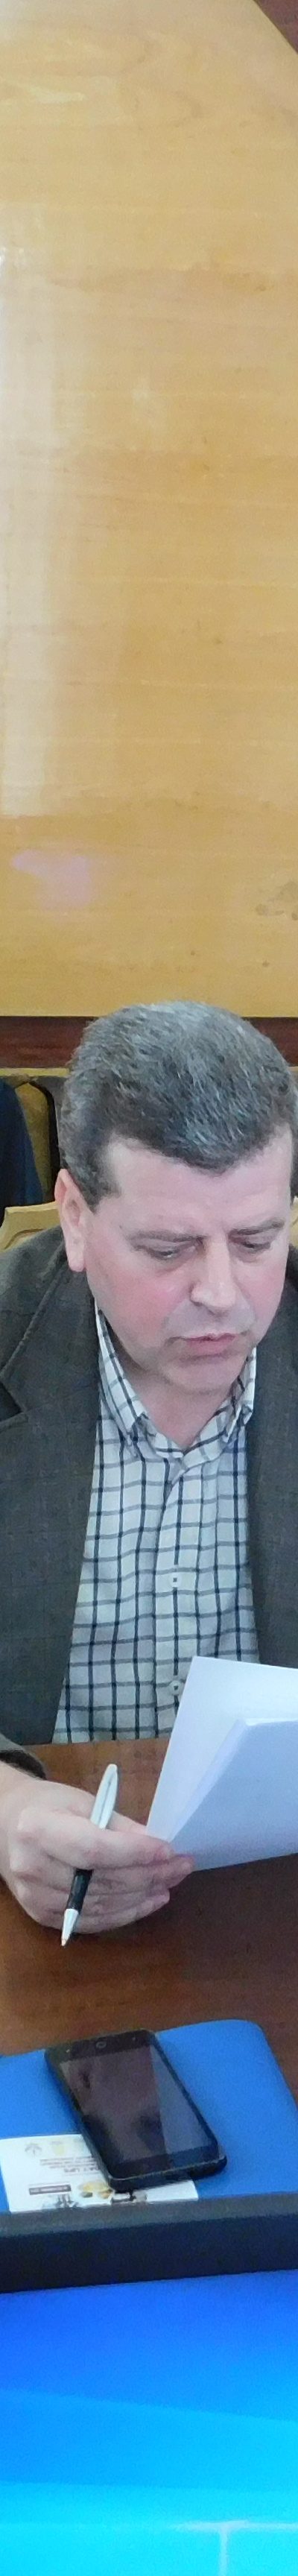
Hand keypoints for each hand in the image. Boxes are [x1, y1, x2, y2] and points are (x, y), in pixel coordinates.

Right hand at [0, 1765, 193, 1931]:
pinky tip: (149, 1901)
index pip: (93, 1848)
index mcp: (38, 1829)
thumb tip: (156, 1847)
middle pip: (100, 1880)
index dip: (134, 1853)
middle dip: (148, 1875)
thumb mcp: (81, 1801)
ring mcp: (35, 1897)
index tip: (167, 1850)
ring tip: (171, 1882)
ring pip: (101, 1905)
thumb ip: (118, 1825)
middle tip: (181, 1866)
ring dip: (142, 1896)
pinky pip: (92, 1921)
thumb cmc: (47, 1807)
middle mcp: (32, 1867)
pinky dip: (125, 1913)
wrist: (6, 1826)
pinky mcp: (42, 1916)